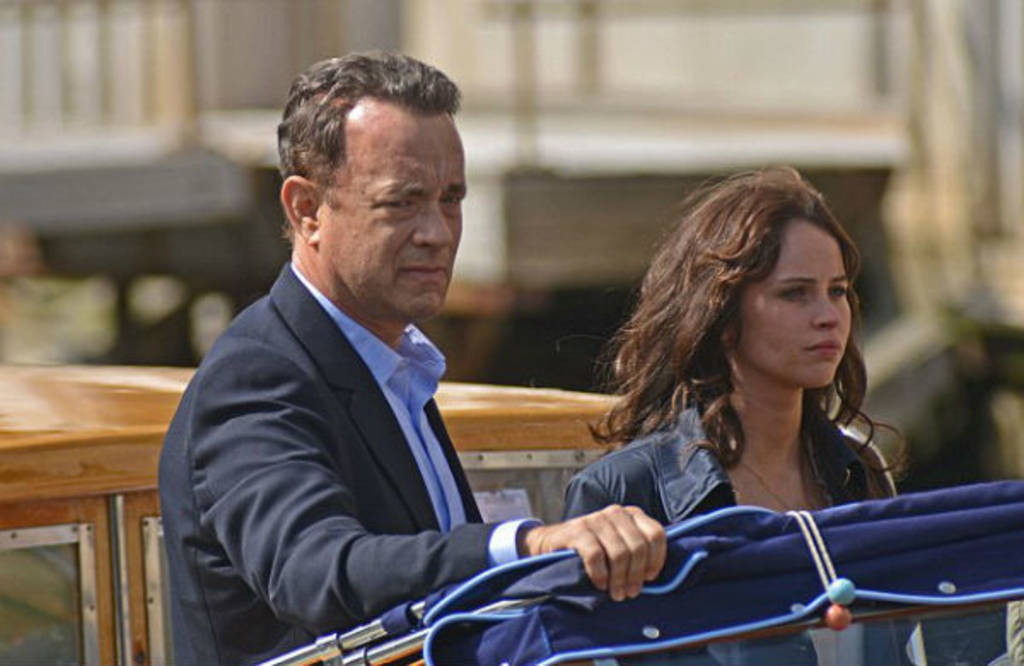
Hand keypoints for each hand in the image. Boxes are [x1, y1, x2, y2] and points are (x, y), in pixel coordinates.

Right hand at [519, 505, 665, 601]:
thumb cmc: (590, 550)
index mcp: (630, 515)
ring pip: (619, 553)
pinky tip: (599, 584)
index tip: (649, 578)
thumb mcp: (617, 545)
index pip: (656, 534)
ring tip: (616, 594)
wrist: (550, 544)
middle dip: (635, 575)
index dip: (656, 559)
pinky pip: (596, 556)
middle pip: (638, 547)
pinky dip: (600, 575)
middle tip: (629, 593)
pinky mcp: (577, 530)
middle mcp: (615, 513)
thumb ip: (636, 552)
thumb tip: (654, 575)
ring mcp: (595, 520)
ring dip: (619, 579)